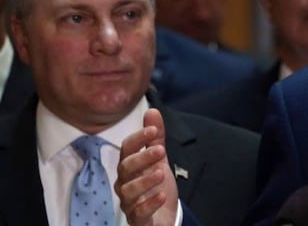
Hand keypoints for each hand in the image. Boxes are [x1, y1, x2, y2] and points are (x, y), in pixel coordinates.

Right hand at [115, 108, 178, 225]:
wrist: (163, 215)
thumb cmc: (156, 185)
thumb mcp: (159, 159)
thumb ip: (155, 138)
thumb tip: (152, 111)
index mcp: (129, 166)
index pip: (127, 149)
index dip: (138, 139)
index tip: (153, 130)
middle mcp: (125, 183)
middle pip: (125, 168)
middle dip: (142, 158)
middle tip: (160, 150)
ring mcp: (129, 202)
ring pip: (129, 191)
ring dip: (145, 181)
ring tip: (161, 173)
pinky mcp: (137, 218)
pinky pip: (138, 213)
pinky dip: (149, 204)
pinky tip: (161, 195)